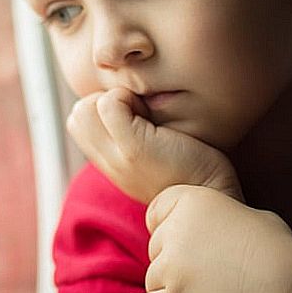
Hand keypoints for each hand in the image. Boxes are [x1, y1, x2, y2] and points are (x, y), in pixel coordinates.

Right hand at [66, 88, 241, 202]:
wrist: (215, 194)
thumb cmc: (196, 169)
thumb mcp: (154, 155)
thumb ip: (134, 136)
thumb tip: (129, 102)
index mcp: (111, 164)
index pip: (78, 122)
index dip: (103, 109)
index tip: (136, 117)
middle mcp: (108, 163)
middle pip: (76, 114)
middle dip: (104, 102)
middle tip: (141, 114)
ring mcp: (117, 157)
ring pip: (85, 107)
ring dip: (115, 99)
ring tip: (146, 115)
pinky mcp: (133, 149)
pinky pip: (109, 103)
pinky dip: (128, 97)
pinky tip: (154, 115)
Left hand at [125, 183, 291, 292]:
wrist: (282, 289)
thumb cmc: (278, 251)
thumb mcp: (253, 216)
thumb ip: (225, 217)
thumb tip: (227, 224)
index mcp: (193, 201)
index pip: (156, 211)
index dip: (165, 226)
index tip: (179, 239)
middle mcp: (175, 231)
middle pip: (155, 248)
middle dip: (170, 260)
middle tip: (198, 273)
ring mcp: (170, 267)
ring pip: (152, 279)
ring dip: (167, 288)